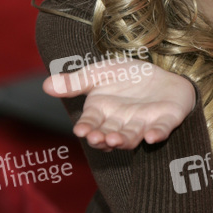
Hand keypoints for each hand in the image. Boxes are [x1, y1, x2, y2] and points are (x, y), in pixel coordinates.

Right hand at [43, 58, 195, 150]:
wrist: (160, 72)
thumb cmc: (127, 76)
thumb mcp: (100, 73)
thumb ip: (76, 82)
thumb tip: (46, 85)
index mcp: (103, 112)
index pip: (91, 123)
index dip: (87, 127)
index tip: (81, 130)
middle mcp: (121, 122)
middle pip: (109, 134)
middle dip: (103, 138)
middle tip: (97, 138)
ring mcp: (143, 123)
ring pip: (132, 136)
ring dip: (124, 140)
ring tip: (116, 139)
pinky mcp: (165, 120)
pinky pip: (161, 130)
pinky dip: (157, 134)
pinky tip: (152, 137)